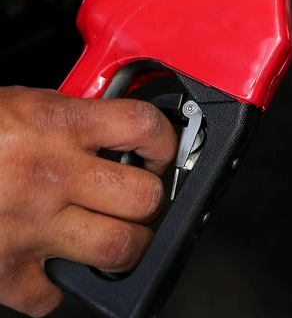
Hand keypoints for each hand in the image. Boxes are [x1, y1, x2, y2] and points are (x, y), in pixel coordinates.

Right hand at [0, 87, 176, 316]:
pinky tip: (46, 266)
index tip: (161, 151)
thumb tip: (119, 135)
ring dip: (124, 247)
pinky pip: (54, 296)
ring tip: (112, 235)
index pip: (142, 126)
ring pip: (119, 249)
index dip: (164, 140)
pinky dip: (54, 287)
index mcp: (55, 124)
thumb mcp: (19, 107)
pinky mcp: (5, 271)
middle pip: (143, 197)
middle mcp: (49, 175)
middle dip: (150, 201)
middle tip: (139, 199)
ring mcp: (29, 227)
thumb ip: (71, 121)